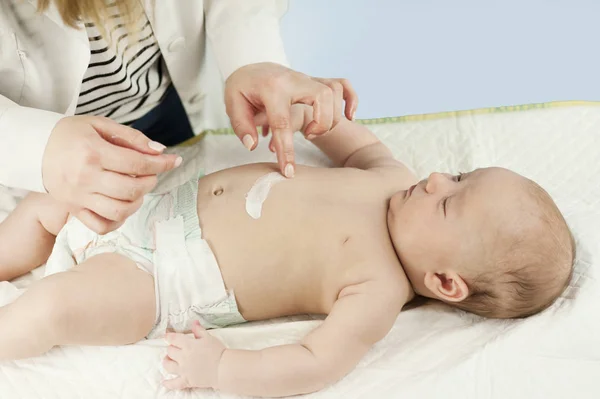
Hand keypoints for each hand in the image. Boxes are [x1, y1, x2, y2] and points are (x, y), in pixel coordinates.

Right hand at [42, 116, 181, 233]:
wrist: (33, 149)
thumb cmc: (69, 134)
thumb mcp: (99, 125)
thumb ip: (131, 137)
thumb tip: (159, 150)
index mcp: (93, 153)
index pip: (137, 163)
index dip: (161, 163)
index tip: (174, 161)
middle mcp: (85, 178)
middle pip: (132, 189)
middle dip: (150, 181)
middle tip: (151, 173)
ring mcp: (79, 197)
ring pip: (120, 210)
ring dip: (138, 201)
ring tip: (137, 188)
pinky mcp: (74, 210)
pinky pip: (101, 226)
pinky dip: (118, 220)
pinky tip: (123, 205)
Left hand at [162, 321, 225, 389]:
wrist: (223, 368)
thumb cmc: (218, 351)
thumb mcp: (208, 337)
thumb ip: (199, 330)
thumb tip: (194, 322)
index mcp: (188, 345)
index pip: (174, 339)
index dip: (169, 336)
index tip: (167, 336)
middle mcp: (183, 357)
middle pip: (170, 351)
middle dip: (170, 348)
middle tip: (173, 348)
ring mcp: (184, 370)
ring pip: (168, 366)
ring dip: (166, 362)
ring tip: (168, 360)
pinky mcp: (187, 381)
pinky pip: (174, 383)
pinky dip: (168, 383)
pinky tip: (164, 382)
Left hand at [225, 62, 357, 176]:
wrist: (250, 64)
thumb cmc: (242, 88)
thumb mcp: (232, 103)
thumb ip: (242, 125)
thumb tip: (253, 145)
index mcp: (272, 88)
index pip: (283, 122)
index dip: (286, 150)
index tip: (288, 171)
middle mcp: (293, 80)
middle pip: (322, 96)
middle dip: (321, 123)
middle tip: (307, 137)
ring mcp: (307, 79)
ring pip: (334, 91)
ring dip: (331, 116)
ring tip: (314, 131)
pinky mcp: (315, 81)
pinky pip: (342, 84)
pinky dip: (350, 100)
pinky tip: (349, 116)